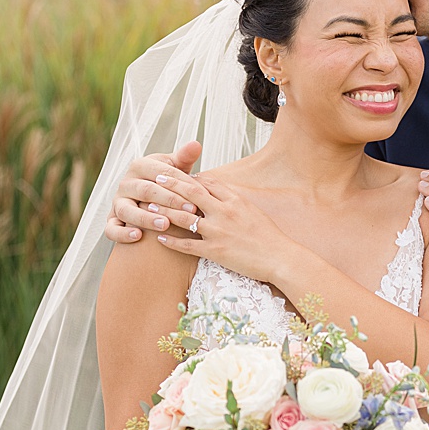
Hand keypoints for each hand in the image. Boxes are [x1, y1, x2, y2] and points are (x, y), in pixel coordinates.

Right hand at [104, 140, 202, 242]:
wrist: (147, 198)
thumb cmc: (165, 182)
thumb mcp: (174, 169)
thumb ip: (184, 158)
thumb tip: (196, 144)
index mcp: (140, 166)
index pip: (161, 173)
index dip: (181, 184)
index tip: (199, 195)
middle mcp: (126, 183)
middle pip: (146, 190)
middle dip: (169, 201)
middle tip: (190, 211)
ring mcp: (117, 202)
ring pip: (127, 210)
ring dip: (146, 218)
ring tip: (165, 224)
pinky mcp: (112, 220)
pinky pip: (111, 229)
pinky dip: (122, 233)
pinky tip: (138, 236)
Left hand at [145, 170, 287, 285]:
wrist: (280, 257)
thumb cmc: (268, 236)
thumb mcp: (252, 210)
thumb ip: (234, 201)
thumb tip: (219, 192)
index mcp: (235, 200)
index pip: (207, 182)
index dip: (188, 176)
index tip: (174, 172)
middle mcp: (224, 212)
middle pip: (191, 193)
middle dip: (171, 184)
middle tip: (155, 178)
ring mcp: (219, 232)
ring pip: (185, 217)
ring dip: (165, 211)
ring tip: (149, 206)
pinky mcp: (216, 251)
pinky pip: (188, 245)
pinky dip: (172, 241)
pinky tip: (159, 237)